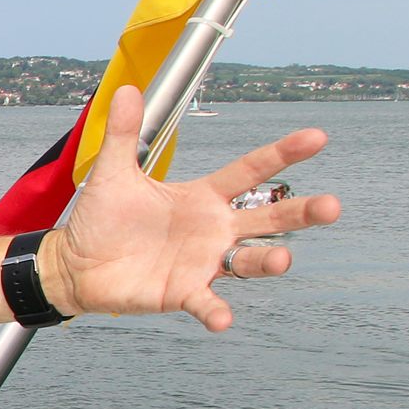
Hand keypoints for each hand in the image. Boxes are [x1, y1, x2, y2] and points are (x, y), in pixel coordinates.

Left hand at [45, 85, 341, 330]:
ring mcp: (202, 262)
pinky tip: (222, 320)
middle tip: (332, 207)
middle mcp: (214, 229)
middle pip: (268, 218)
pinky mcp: (183, 292)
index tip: (317, 138)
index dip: (283, 154)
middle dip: (301, 213)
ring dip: (267, 260)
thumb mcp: (114, 172)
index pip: (251, 171)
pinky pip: (206, 302)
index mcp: (204, 197)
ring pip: (248, 260)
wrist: (76, 263)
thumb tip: (128, 88)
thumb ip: (124, 133)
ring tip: (283, 258)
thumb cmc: (102, 218)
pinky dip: (215, 310)